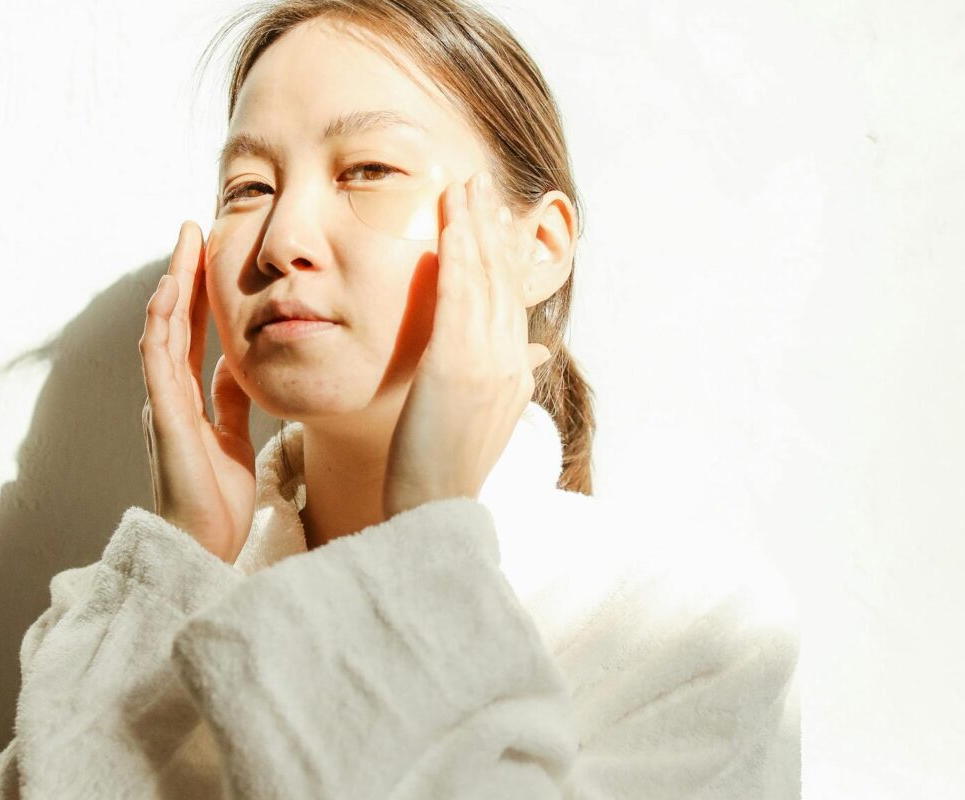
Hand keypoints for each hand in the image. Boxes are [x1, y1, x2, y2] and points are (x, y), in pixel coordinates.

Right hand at [139, 221, 256, 563]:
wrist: (203, 548)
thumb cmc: (215, 502)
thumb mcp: (234, 439)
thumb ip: (230, 403)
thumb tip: (236, 367)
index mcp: (187, 399)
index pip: (191, 333)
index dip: (198, 292)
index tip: (208, 252)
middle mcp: (169, 395)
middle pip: (173, 321)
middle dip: (182, 273)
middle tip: (192, 228)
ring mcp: (162, 404)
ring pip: (161, 332)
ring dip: (171, 287)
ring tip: (183, 246)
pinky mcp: (165, 419)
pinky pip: (158, 362)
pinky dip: (161, 325)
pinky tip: (168, 294)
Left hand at [382, 171, 551, 518]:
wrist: (432, 509)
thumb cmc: (443, 472)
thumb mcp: (485, 421)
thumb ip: (506, 381)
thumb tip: (532, 354)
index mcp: (515, 374)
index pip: (511, 301)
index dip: (505, 255)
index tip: (497, 219)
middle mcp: (509, 362)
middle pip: (504, 279)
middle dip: (493, 227)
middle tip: (482, 184)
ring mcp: (486, 361)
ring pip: (485, 277)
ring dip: (475, 225)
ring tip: (465, 185)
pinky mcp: (456, 362)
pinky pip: (459, 291)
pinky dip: (458, 248)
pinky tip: (451, 218)